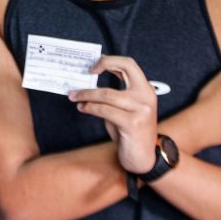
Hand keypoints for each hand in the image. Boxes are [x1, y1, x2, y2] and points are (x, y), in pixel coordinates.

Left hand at [69, 55, 157, 173]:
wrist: (144, 158)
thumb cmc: (131, 132)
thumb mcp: (126, 109)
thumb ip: (114, 94)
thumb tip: (90, 81)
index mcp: (146, 89)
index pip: (129, 64)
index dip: (111, 60)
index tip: (95, 66)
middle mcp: (146, 96)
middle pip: (124, 68)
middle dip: (103, 64)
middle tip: (85, 71)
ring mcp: (141, 109)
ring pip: (107, 93)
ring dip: (86, 94)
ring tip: (74, 96)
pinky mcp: (132, 123)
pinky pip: (104, 110)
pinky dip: (89, 107)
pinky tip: (82, 108)